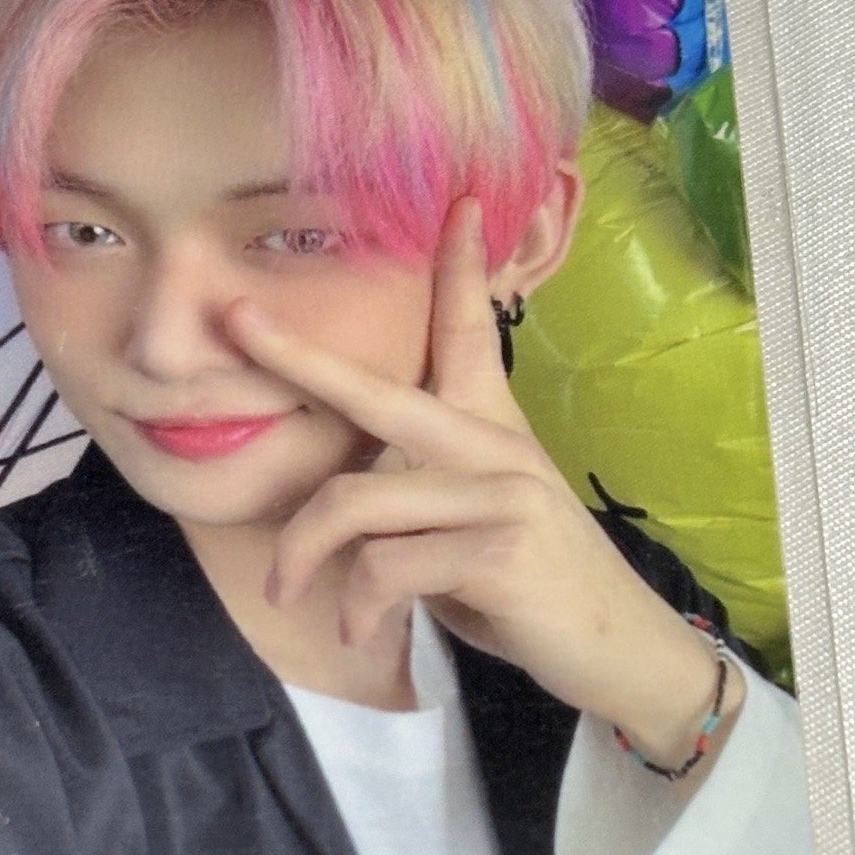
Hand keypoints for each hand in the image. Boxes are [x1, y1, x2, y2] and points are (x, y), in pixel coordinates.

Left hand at [226, 198, 739, 765]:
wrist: (618, 652)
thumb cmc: (532, 596)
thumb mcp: (471, 535)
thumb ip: (418, 503)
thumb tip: (344, 510)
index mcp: (492, 432)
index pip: (467, 333)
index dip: (457, 267)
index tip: (456, 202)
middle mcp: (496, 448)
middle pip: (376, 392)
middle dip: (296, 356)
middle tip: (236, 324)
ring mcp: (500, 495)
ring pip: (357, 501)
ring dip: (303, 555)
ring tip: (287, 591)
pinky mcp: (498, 550)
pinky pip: (385, 566)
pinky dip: (357, 605)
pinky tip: (360, 630)